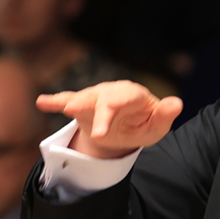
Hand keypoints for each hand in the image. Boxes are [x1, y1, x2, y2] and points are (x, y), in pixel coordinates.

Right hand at [37, 81, 181, 159]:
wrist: (126, 126)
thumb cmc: (143, 124)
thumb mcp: (156, 126)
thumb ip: (166, 115)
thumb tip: (177, 103)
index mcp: (133, 95)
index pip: (127, 98)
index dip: (117, 107)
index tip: (109, 120)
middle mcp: (112, 92)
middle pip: (103, 99)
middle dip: (97, 112)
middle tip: (89, 126)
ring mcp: (96, 96)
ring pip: (84, 98)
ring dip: (74, 102)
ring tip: (67, 108)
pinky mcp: (82, 104)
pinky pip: (67, 100)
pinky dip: (55, 101)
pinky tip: (42, 102)